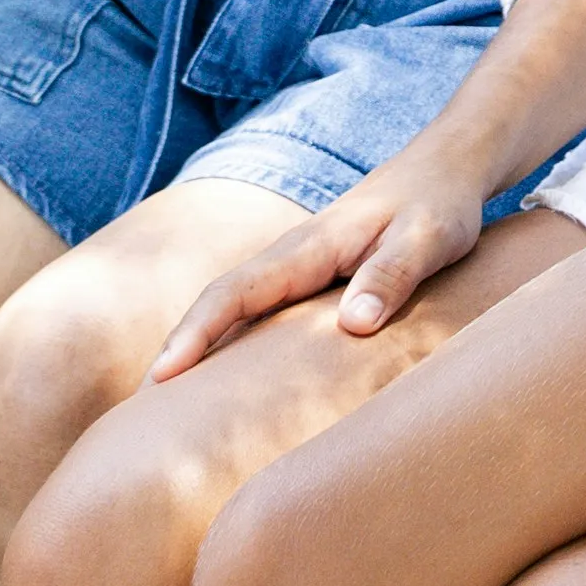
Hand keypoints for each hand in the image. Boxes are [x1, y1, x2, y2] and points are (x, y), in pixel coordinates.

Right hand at [144, 151, 492, 379]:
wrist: (446, 172)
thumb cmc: (438, 207)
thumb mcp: (426, 239)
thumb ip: (391, 276)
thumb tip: (352, 324)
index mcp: (308, 247)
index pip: (235, 292)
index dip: (196, 333)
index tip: (162, 376)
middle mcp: (291, 259)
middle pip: (219, 305)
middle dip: (178, 352)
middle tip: (140, 414)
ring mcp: (299, 271)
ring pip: (237, 312)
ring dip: (201, 352)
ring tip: (169, 412)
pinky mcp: (313, 283)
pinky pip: (263, 315)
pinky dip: (236, 344)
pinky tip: (232, 383)